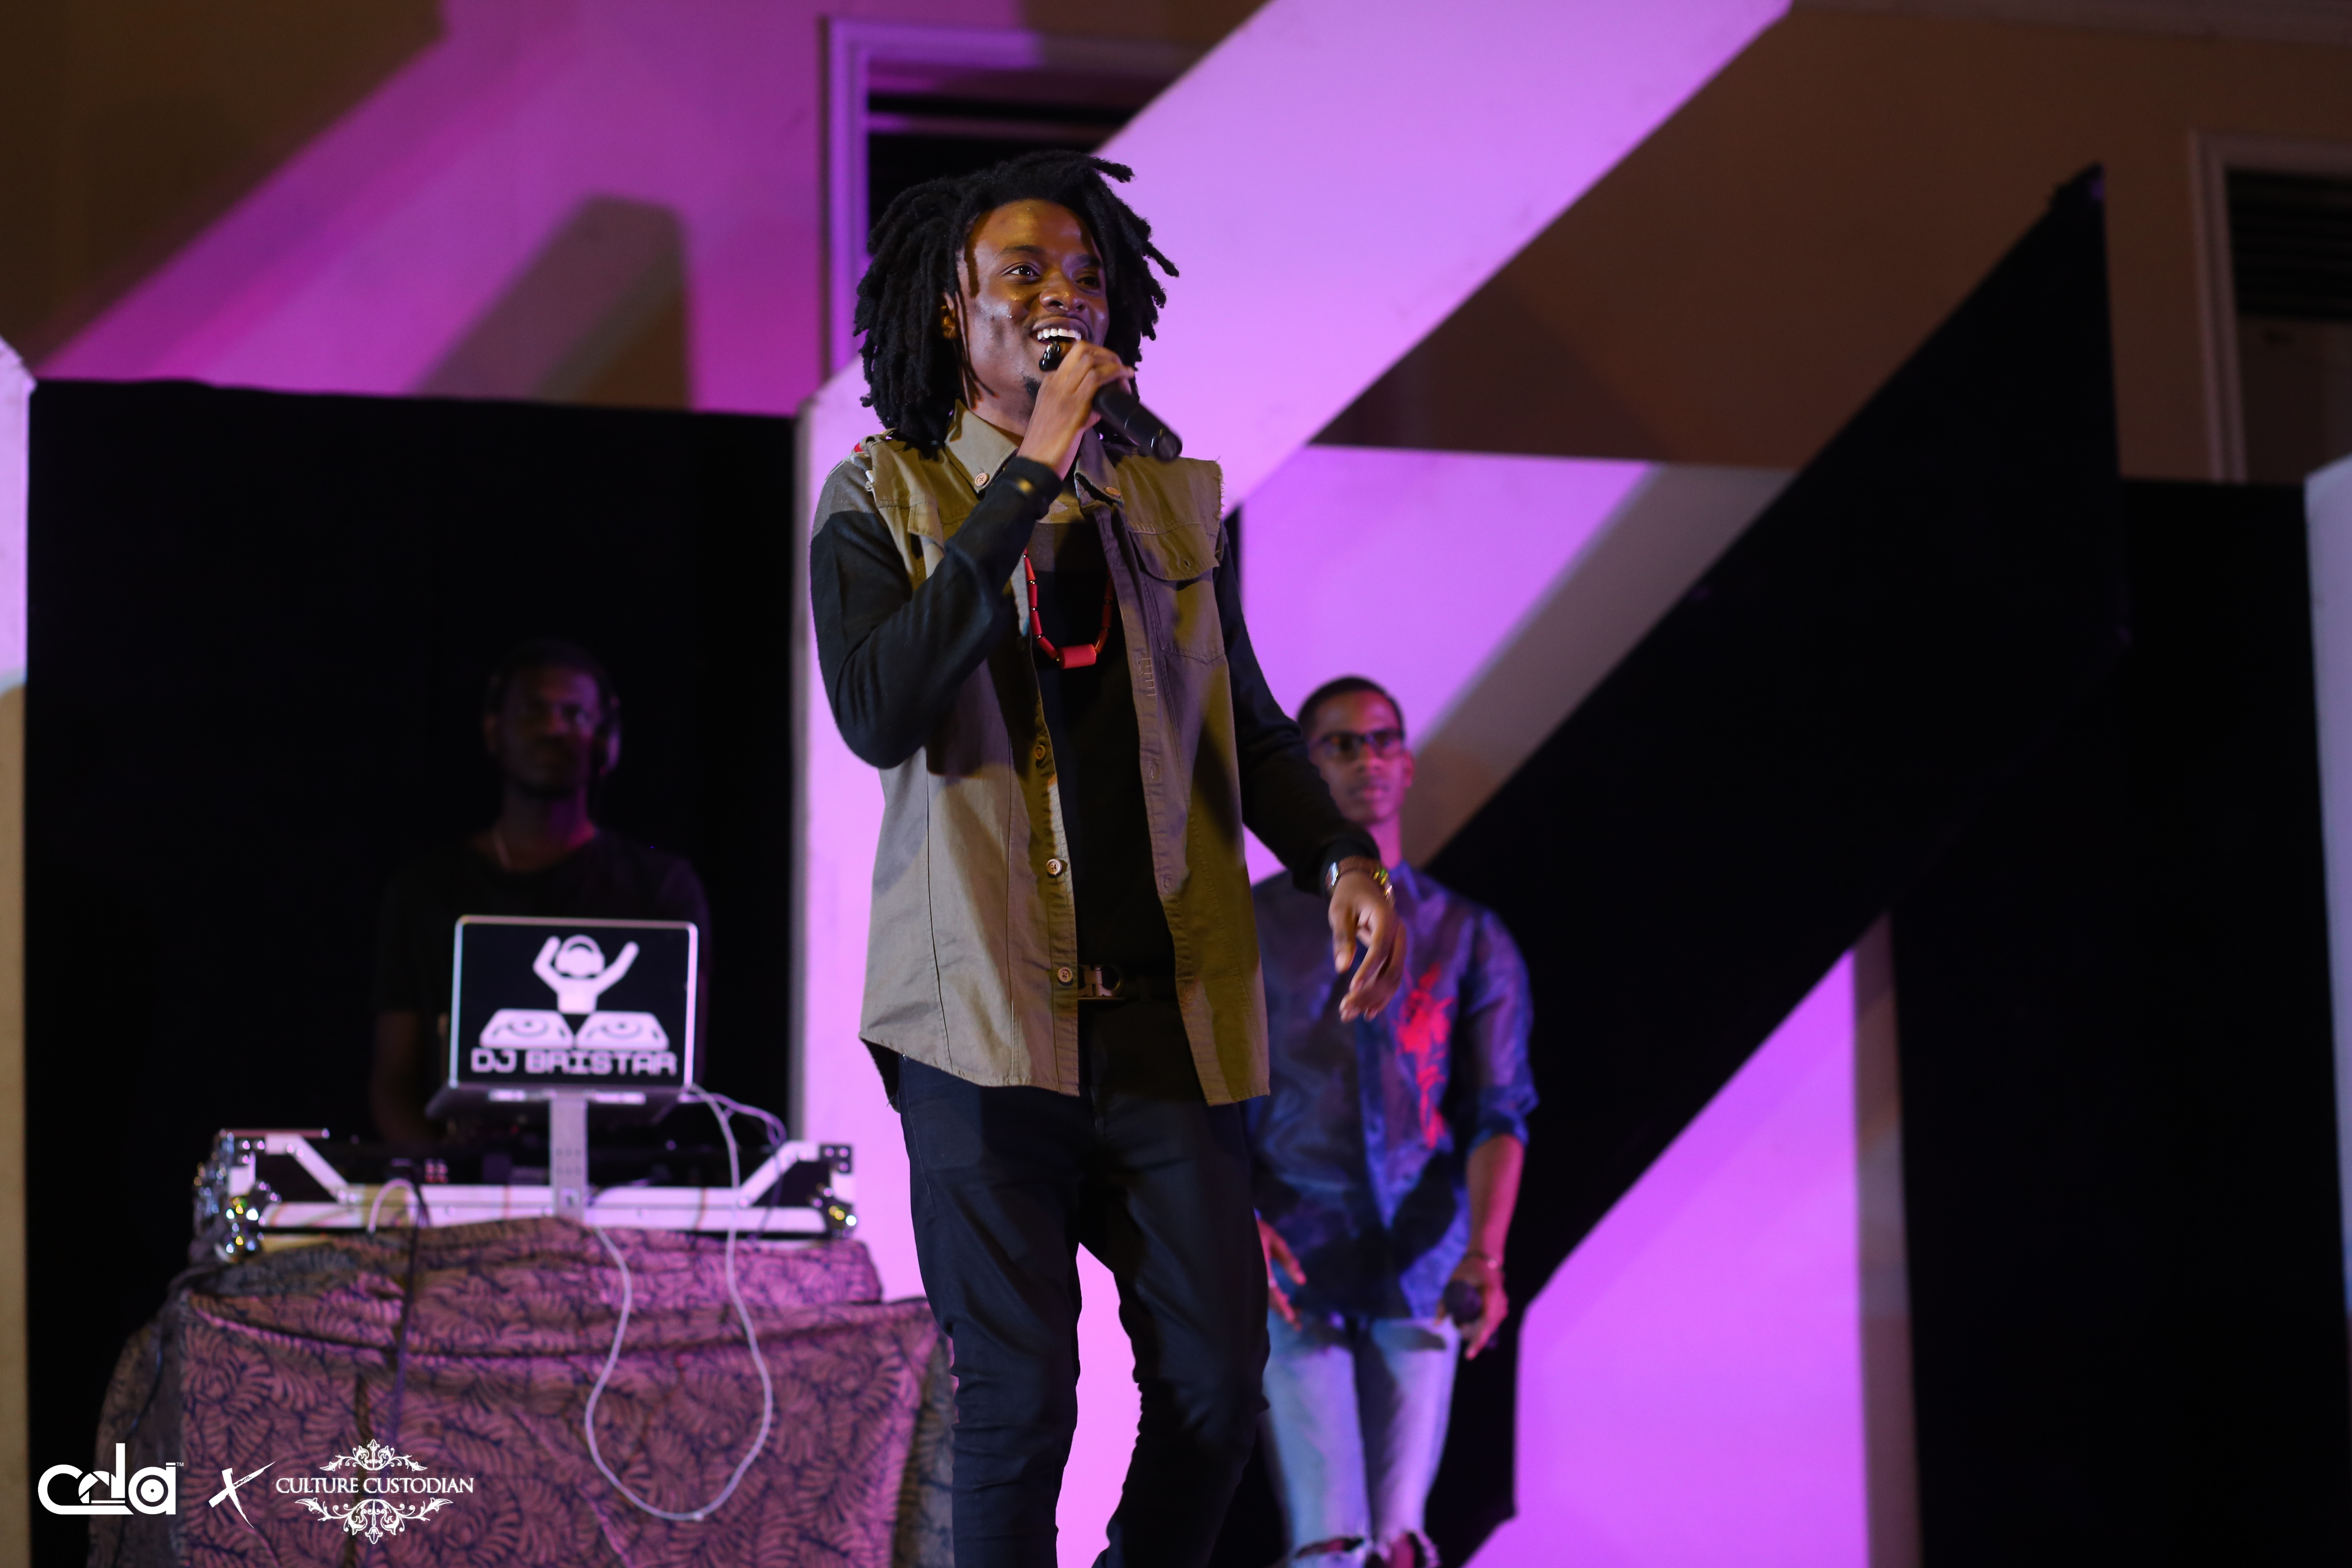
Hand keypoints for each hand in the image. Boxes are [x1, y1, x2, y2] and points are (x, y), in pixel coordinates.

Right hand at [1013, 341, 1132, 475]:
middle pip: (1082, 350)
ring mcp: (1063, 393)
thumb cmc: (1048, 445)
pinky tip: (1125, 380)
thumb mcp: (1059, 417)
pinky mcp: (1074, 406)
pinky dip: (1114, 375)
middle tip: (1120, 366)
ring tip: (1126, 374)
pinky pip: (1096, 379)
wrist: (1036, 463)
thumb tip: (1099, 402)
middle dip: (1106, 353)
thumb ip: (1076, 405)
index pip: (1074, 357)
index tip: (1111, 368)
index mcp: (1050, 384)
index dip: (1098, 357)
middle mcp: (1055, 383)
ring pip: (1090, 360)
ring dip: (1114, 364)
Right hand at [1259, 1216, 1306, 1326]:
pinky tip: (1286, 1300)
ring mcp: (1248, 1278)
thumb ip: (1288, 1260)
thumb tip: (1302, 1282)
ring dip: (1279, 1307)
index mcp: (1260, 1265)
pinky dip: (1273, 1298)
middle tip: (1297, 1325)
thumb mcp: (1275, 1240)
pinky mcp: (1248, 1277)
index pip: (1271, 1291)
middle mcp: (1252, 1275)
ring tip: (1296, 1314)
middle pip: (1268, 1299)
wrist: (1232, 1225)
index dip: (1281, 1305)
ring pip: (1264, 1298)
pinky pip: (1261, 1292)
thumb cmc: (1257, 1229)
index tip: (1291, 1318)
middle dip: (1282, 1312)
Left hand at [1328, 866, 1405, 1020]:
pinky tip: (1367, 1013)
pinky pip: (1391, 979)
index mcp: (1387, 919)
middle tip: (1345, 1010)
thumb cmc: (1349, 897)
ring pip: (1392, 979)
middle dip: (1369, 992)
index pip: (1380, 949)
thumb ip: (1342, 937)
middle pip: (1390, 970)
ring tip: (1348, 1015)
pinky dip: (1380, 997)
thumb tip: (1342, 968)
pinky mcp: (1395, 956)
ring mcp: (1400, 947)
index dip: (1368, 970)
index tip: (1351, 989)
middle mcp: (1399, 935)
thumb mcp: (1340, 911)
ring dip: (1373, 999)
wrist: (1364, 887)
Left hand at [1443, 1252, 1508, 1358]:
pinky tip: (1469, 1321)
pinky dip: (1480, 1326)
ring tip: (1461, 1320)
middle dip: (1472, 1335)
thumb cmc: (1467, 1269)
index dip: (1478, 1340)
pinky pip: (1491, 1322)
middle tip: (1457, 1326)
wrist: (1484, 1258)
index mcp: (1490, 1293)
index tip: (1469, 1355)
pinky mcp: (1501, 1307)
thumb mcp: (1452, 1282)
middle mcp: (1500, 1301)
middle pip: (1487, 1329)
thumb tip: (1437, 1325)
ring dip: (1475, 1330)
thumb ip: (1444, 1303)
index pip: (1486, 1323)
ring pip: (1489, 1327)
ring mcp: (1503, 1304)